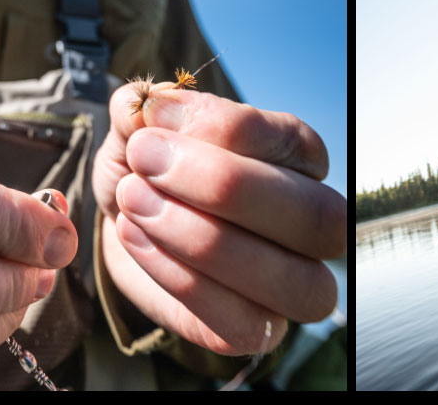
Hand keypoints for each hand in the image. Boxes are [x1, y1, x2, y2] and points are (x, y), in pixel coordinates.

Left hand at [90, 82, 345, 355]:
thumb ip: (147, 110)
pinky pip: (237, 320)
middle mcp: (315, 226)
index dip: (225, 127)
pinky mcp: (254, 332)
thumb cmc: (147, 169)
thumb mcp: (140, 128)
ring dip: (201, 238)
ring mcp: (292, 286)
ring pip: (288, 278)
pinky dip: (178, 277)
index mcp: (301, 162)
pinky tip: (135, 238)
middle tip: (145, 159)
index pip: (293, 143)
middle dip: (224, 186)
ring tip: (134, 202)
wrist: (122, 224)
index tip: (155, 120)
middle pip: (313, 215)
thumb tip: (148, 106)